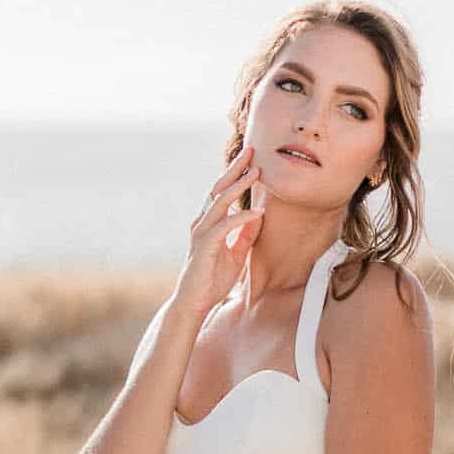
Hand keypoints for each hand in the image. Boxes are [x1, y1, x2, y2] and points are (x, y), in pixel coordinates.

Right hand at [177, 140, 265, 315]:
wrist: (195, 303)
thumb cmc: (212, 279)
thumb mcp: (236, 253)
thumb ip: (245, 235)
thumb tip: (258, 216)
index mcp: (209, 222)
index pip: (222, 191)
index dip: (235, 174)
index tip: (252, 158)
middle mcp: (202, 222)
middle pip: (219, 188)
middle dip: (235, 169)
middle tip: (251, 151)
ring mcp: (202, 233)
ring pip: (220, 202)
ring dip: (239, 186)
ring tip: (257, 173)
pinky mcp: (205, 246)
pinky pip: (225, 226)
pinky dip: (242, 218)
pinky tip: (257, 212)